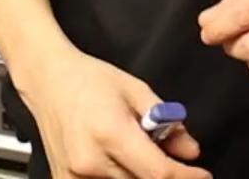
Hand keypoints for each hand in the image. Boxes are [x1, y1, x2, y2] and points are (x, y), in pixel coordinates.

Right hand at [14, 47, 208, 178]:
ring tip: (138, 152)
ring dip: (142, 176)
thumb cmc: (88, 79)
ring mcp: (74, 176)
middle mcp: (90, 161)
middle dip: (165, 175)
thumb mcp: (135, 90)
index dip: (186, 177)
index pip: (158, 172)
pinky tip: (122, 163)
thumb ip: (165, 123)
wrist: (47, 80)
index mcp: (110, 133)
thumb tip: (190, 151)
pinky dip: (121, 177)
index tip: (202, 175)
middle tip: (171, 159)